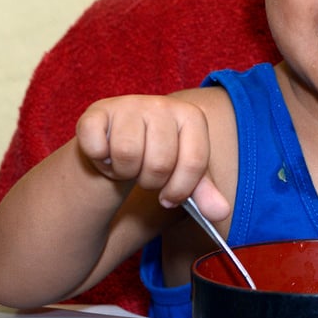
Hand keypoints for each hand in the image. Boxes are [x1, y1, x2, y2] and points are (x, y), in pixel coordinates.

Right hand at [75, 95, 229, 218]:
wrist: (118, 142)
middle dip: (150, 182)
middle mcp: (162, 104)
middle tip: (144, 173)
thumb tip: (221, 213)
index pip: (194, 163)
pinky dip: (99, 160)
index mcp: (191, 116)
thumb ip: (203, 194)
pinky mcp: (96, 111)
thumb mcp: (183, 175)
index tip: (169, 196)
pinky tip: (106, 154)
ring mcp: (128, 104)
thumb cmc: (157, 158)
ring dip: (123, 171)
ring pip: (126, 154)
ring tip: (126, 163)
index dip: (180, 190)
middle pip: (159, 163)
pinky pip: (96, 146)